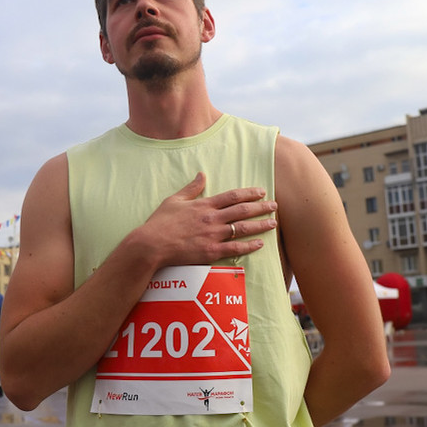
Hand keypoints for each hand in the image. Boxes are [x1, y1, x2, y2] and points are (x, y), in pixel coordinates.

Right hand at [137, 172, 277, 267]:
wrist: (151, 245)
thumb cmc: (160, 222)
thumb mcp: (174, 200)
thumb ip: (191, 188)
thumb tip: (201, 174)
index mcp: (204, 205)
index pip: (232, 196)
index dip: (249, 193)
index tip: (261, 192)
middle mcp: (212, 219)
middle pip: (242, 210)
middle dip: (261, 207)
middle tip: (274, 205)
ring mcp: (213, 236)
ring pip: (243, 228)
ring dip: (260, 225)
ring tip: (273, 223)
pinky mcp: (211, 252)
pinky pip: (235, 248)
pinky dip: (249, 246)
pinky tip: (260, 244)